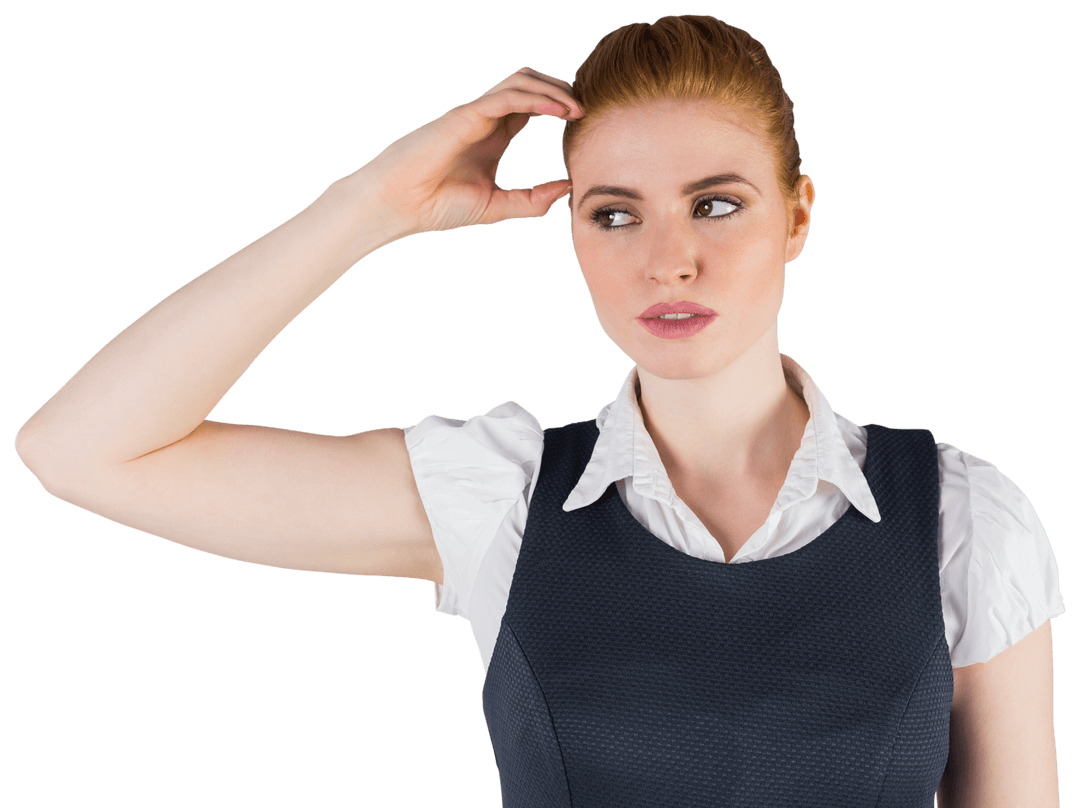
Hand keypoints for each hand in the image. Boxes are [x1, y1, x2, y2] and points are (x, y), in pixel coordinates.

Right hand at [359, 66, 581, 236]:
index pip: (532, 108)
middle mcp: (486, 120)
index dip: (559, 107)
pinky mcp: (465, 116)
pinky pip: (506, 96)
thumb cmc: (437, 206)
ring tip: (576, 107)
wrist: (400, 205)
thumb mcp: (497, 207)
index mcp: (493, 137)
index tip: (583, 121)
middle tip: (585, 108)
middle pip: (530, 85)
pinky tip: (556, 109)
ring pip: (520, 82)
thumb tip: (567, 190)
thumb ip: (532, 200)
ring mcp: (475, 114)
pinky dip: (534, 98)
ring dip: (552, 89)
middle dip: (560, 90)